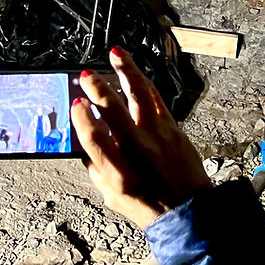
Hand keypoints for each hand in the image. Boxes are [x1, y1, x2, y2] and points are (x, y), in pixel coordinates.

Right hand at [71, 47, 209, 228]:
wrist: (189, 210)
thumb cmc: (148, 206)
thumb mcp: (112, 197)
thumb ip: (96, 169)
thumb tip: (84, 144)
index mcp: (118, 172)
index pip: (93, 139)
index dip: (81, 119)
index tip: (75, 105)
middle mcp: (138, 150)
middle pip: (113, 110)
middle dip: (97, 88)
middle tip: (85, 75)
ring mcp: (159, 136)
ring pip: (140, 94)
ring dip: (126, 71)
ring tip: (115, 54)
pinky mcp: (174, 128)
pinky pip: (157, 99)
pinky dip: (145, 84)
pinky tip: (137, 73)